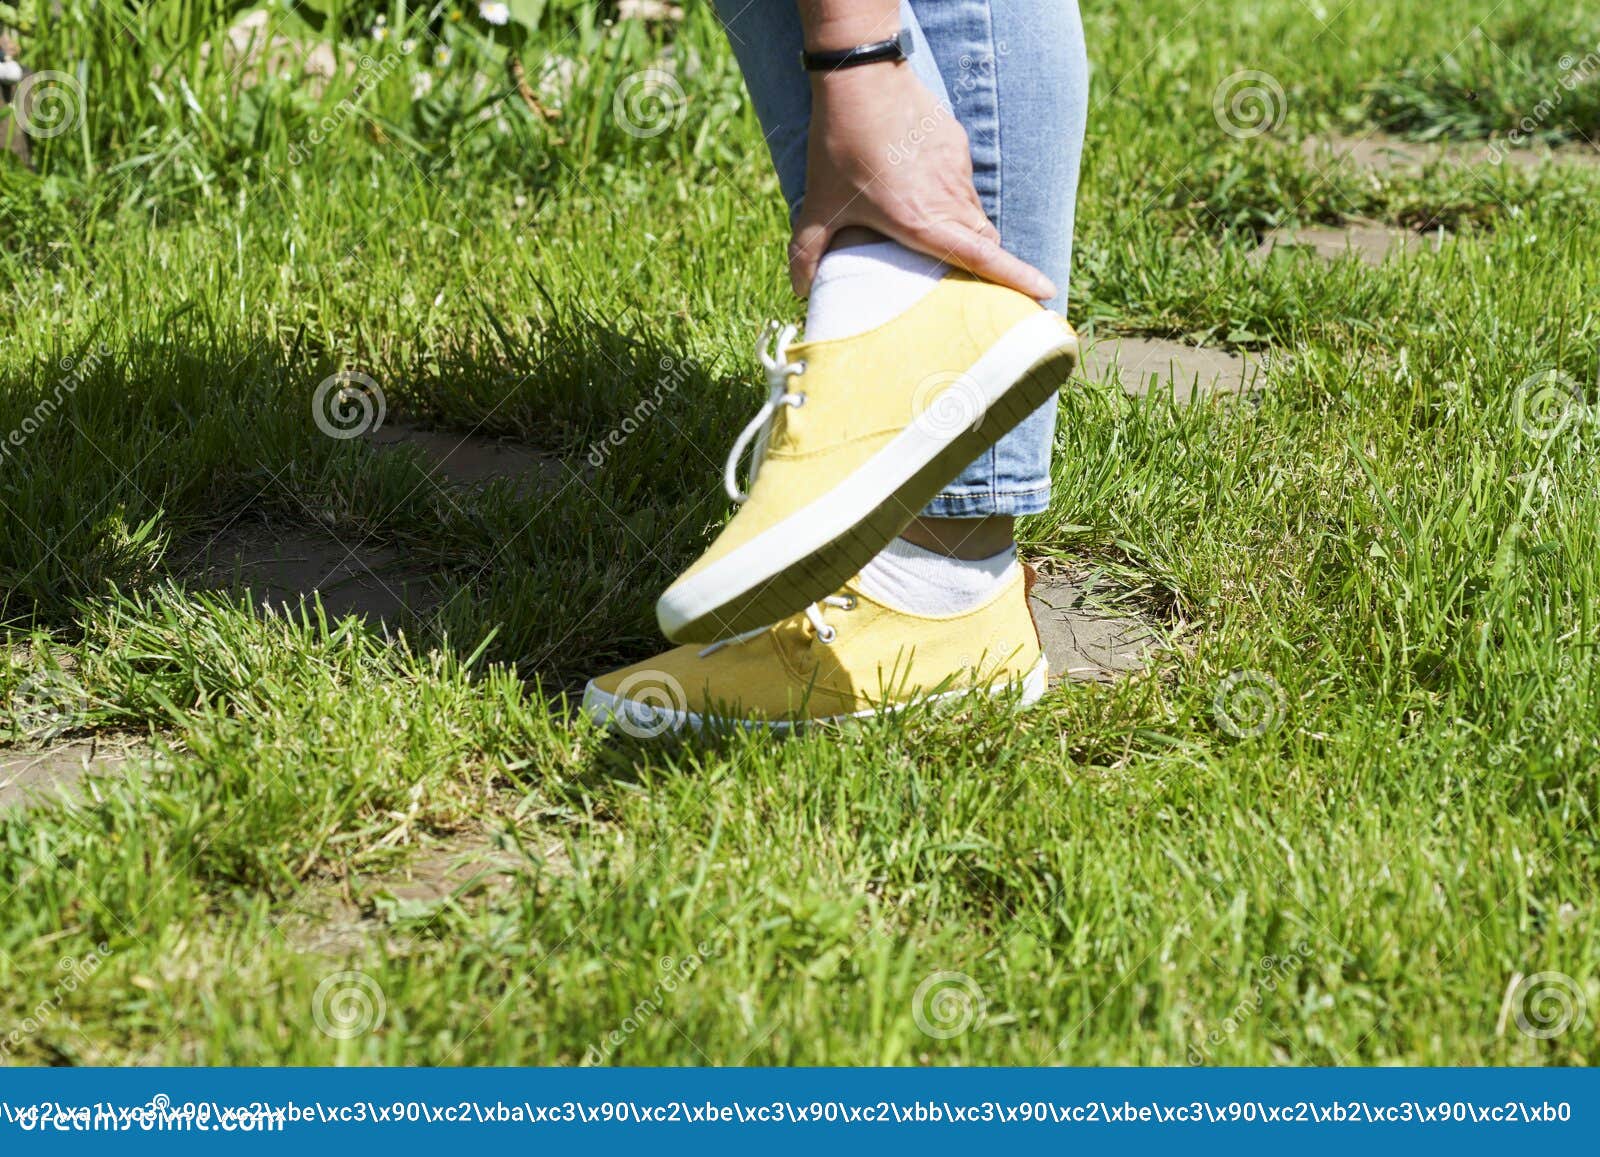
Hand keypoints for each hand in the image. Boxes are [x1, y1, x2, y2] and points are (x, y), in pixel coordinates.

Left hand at [790, 63, 1055, 300]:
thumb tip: (797, 287)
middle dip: (981, 263)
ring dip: (959, 228)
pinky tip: (915, 185)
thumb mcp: (818, 203)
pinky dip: (948, 195)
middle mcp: (950, 199)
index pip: (984, 257)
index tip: (1045, 292)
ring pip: (973, 212)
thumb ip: (807, 250)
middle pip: (984, 241)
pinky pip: (962, 182)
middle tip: (960, 278)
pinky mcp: (956, 146)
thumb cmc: (841, 145)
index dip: (1017, 277)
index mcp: (923, 221)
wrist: (860, 77)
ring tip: (926, 228)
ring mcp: (957, 170)